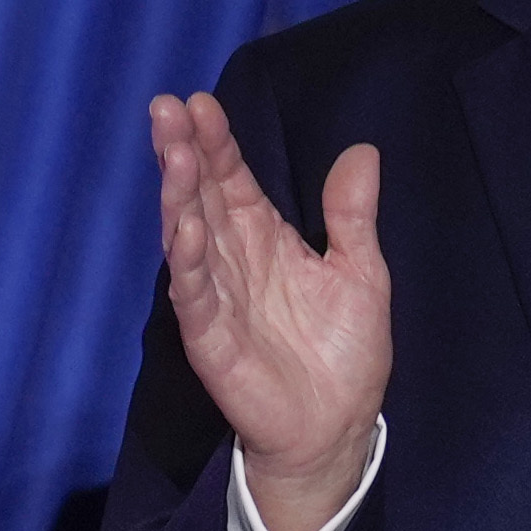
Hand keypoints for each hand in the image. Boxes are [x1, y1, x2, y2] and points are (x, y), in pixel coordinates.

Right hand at [151, 95, 387, 530]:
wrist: (336, 429)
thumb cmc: (346, 352)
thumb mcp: (362, 273)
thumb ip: (352, 216)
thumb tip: (363, 151)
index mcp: (265, 237)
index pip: (233, 179)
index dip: (218, 142)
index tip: (200, 102)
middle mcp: (232, 259)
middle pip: (202, 196)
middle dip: (184, 153)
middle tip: (167, 108)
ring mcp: (216, 296)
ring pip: (189, 236)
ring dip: (179, 195)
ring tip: (175, 154)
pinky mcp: (209, 339)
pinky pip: (194, 296)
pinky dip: (187, 263)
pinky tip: (184, 228)